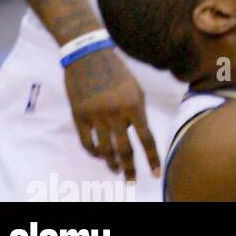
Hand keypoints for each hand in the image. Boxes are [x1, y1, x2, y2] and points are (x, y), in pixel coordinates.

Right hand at [64, 45, 159, 180]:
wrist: (88, 54)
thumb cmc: (116, 71)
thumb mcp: (134, 89)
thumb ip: (136, 113)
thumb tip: (137, 137)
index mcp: (135, 103)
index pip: (146, 138)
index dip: (152, 158)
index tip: (155, 174)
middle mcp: (116, 112)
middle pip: (125, 149)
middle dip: (129, 168)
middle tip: (132, 181)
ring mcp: (96, 115)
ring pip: (106, 150)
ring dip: (111, 163)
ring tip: (116, 169)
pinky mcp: (79, 117)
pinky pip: (87, 144)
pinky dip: (95, 154)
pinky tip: (100, 156)